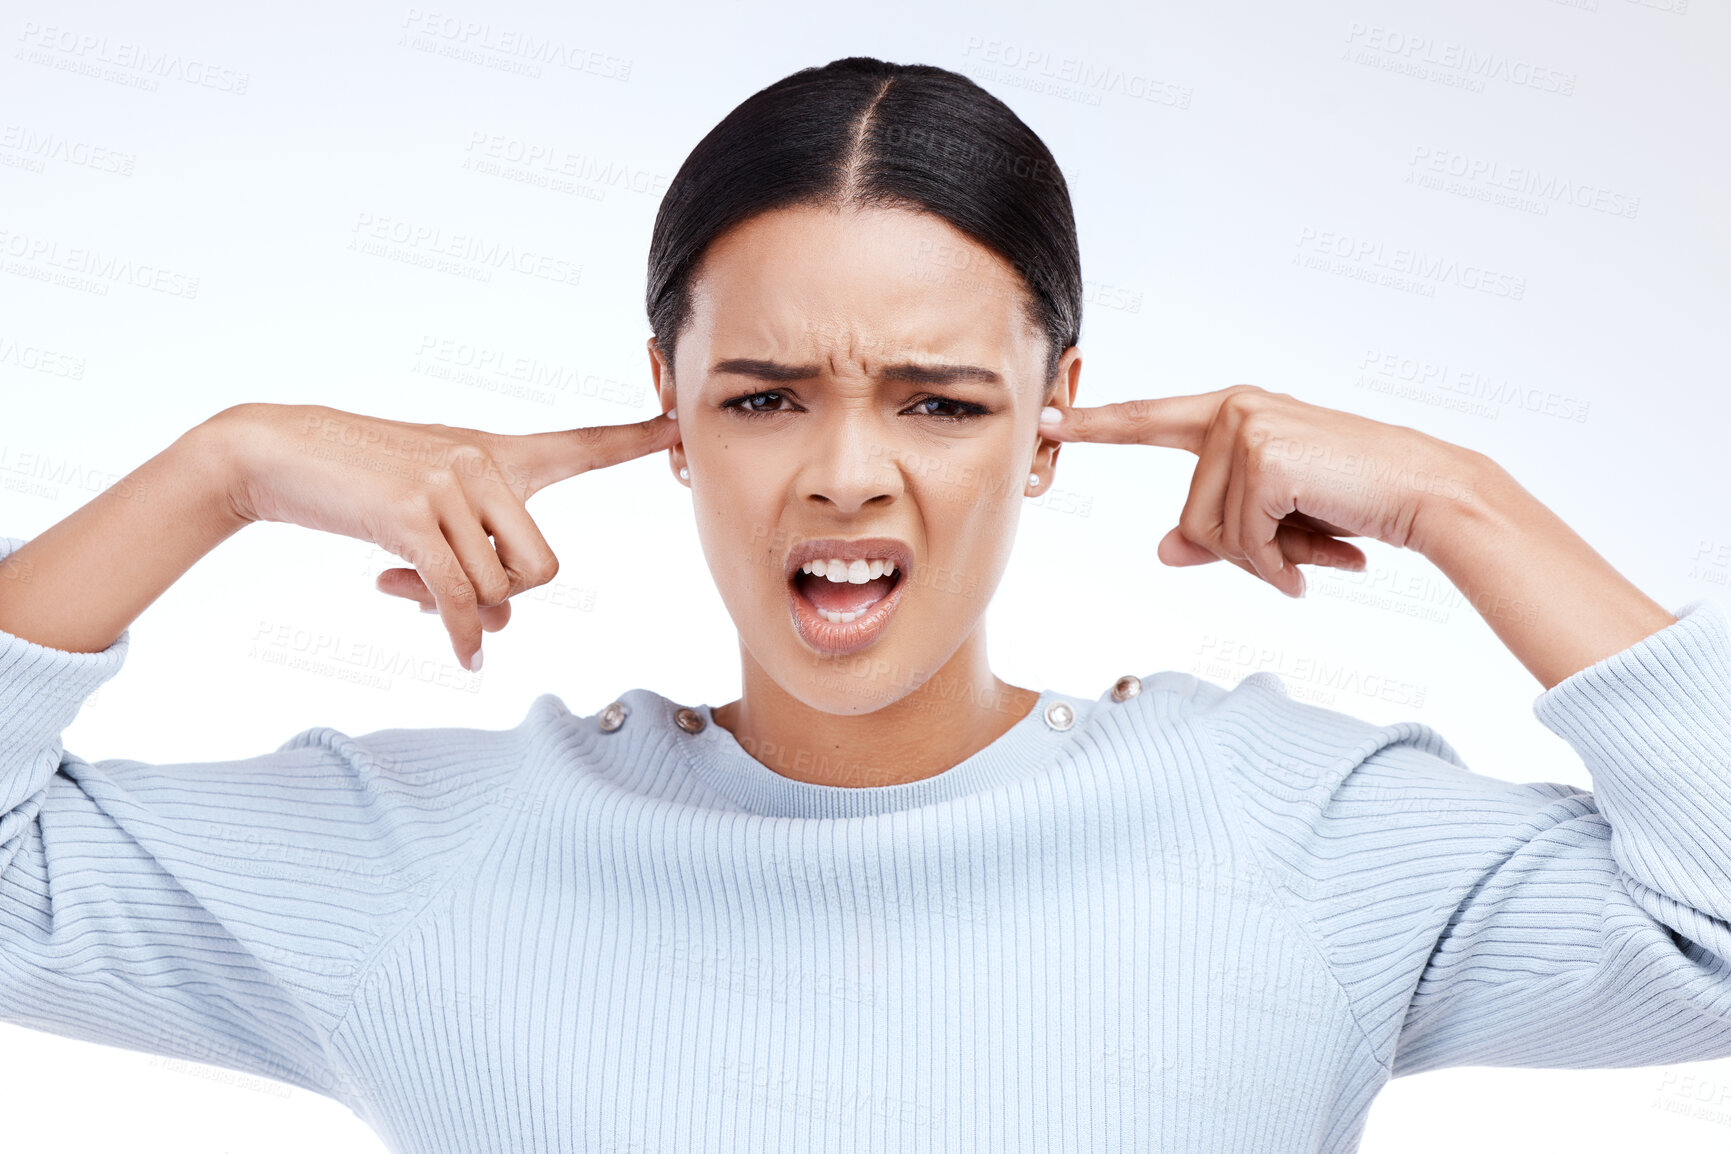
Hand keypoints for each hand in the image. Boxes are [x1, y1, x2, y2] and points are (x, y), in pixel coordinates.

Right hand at [211, 402, 680, 668]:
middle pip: (544, 567)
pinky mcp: (412, 512)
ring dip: (460, 613)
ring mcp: (450, 483)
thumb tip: (501, 628)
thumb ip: (478, 556)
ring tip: (409, 590)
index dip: (637, 439)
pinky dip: (462, 637)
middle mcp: (486, 460)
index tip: (679, 423)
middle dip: (508, 600)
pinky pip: (459, 598)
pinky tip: (457, 652)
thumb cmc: (361, 486)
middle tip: (458, 600)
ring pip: (498, 590)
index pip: (582, 445)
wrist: (278, 454)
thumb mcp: (432, 512)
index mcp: (500, 452)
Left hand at [1037, 385, 1479, 597]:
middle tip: (1297, 552)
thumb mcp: (1274, 520)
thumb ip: (1217, 532)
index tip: (1046, 422)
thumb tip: (1164, 551)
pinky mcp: (1264, 457)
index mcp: (1230, 414)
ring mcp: (1247, 429)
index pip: (1147, 420)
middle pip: (1190, 516)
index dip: (1095, 425)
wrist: (1424, 493)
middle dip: (1242, 552)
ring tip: (1313, 550)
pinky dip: (1277, 565)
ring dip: (1264, 561)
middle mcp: (1232, 411)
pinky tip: (1317, 563)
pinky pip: (1243, 541)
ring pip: (1213, 534)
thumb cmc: (1353, 500)